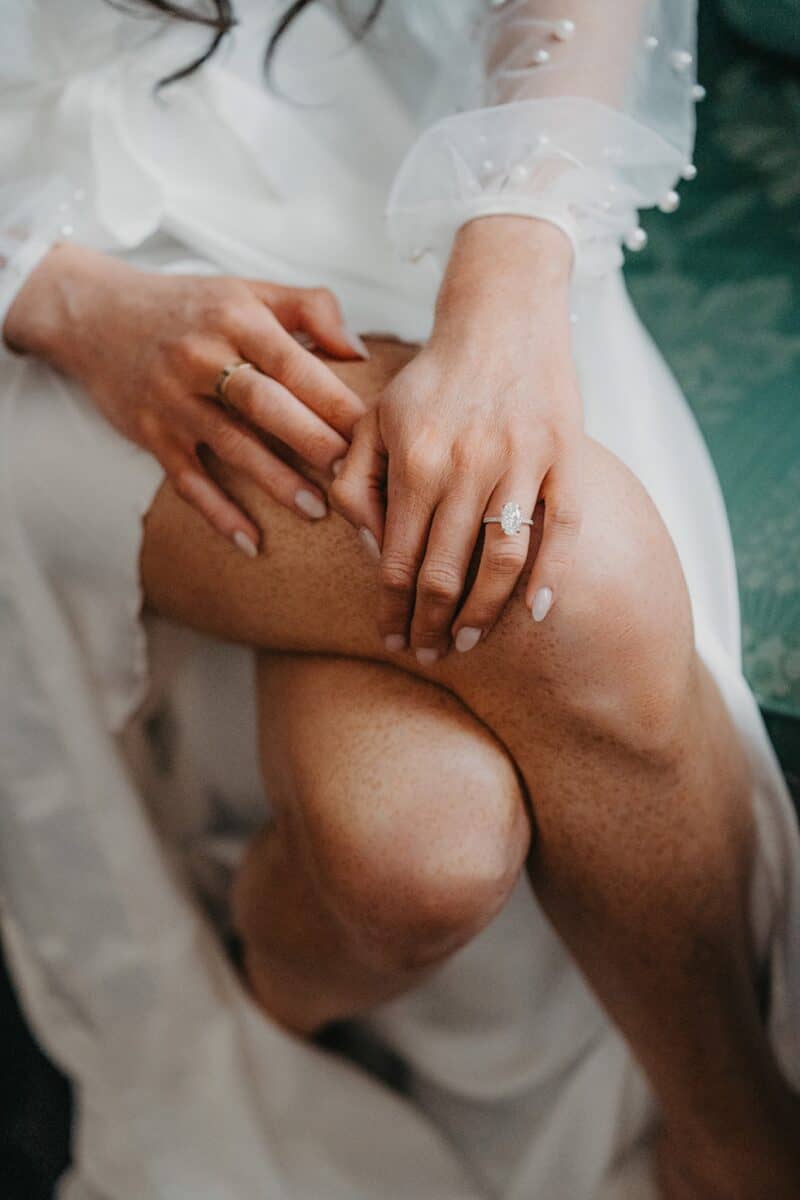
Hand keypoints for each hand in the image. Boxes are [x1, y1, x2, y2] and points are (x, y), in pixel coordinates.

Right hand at [4, 243, 366, 554]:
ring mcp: (173, 400)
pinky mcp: (152, 434)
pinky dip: (218, 513)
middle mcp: (201, 357)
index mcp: (234, 317)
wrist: (94, 315)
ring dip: (274, 480)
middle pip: (264, 403)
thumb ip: (309, 309)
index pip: (292, 362)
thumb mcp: (247, 290)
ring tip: (316, 510)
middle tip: (350, 473)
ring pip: (230, 444)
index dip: (332, 398)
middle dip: (310, 440)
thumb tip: (357, 352)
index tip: (370, 430)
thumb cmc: (188, 307)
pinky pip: (189, 480)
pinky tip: (251, 542)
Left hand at [332, 217, 581, 660]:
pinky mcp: (566, 455)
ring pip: (502, 563)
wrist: (501, 313)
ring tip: (468, 641)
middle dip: (432, 624)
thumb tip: (370, 550)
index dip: (393, 609)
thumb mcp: (376, 419)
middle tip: (428, 653)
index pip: (399, 559)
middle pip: (447, 573)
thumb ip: (359, 483)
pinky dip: (550, 578)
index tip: (392, 639)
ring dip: (483, 614)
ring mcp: (521, 461)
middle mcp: (467, 465)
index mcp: (415, 459)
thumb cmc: (432, 377)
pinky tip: (535, 615)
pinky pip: (560, 530)